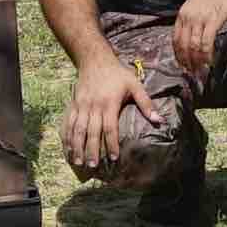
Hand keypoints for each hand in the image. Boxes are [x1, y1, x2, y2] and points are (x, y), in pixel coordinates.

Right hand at [63, 55, 140, 174]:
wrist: (94, 59)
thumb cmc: (117, 73)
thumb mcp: (135, 84)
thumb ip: (146, 103)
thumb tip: (159, 120)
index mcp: (109, 103)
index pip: (109, 128)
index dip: (111, 144)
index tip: (114, 158)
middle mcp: (93, 106)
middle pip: (91, 132)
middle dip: (92, 150)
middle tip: (93, 166)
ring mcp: (81, 106)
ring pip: (77, 129)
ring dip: (77, 147)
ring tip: (79, 162)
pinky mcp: (74, 105)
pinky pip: (68, 123)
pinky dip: (67, 137)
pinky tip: (67, 149)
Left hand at [170, 0, 226, 76]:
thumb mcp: (196, 5)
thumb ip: (191, 19)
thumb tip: (191, 35)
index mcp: (182, 14)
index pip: (175, 39)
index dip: (178, 55)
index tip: (183, 64)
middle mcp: (188, 18)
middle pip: (183, 46)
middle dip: (186, 62)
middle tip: (192, 72)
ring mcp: (199, 19)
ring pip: (194, 46)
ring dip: (197, 61)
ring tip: (200, 70)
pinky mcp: (212, 21)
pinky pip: (206, 43)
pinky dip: (207, 55)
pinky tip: (209, 61)